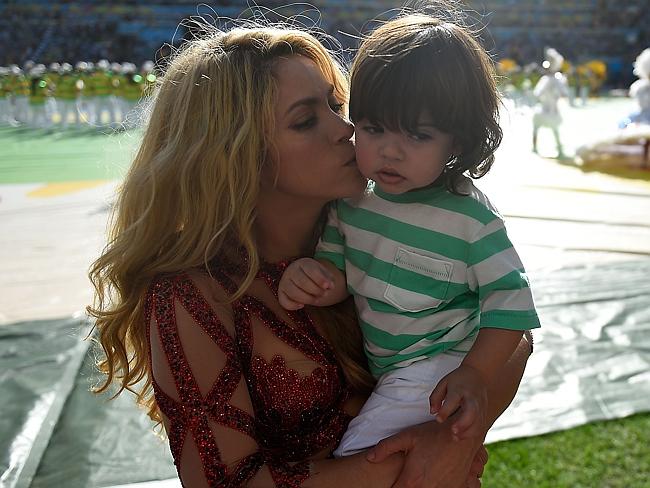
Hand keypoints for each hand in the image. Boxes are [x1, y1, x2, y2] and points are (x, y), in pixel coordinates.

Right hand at [278, 258, 333, 309]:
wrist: (303, 275)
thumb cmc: (314, 275)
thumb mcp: (323, 273)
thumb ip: (328, 278)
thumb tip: (330, 286)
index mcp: (303, 263)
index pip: (310, 270)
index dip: (320, 279)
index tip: (328, 286)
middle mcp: (291, 271)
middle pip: (302, 282)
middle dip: (315, 290)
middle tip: (324, 294)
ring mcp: (284, 282)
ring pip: (293, 292)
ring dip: (307, 299)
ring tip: (317, 299)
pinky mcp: (281, 293)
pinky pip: (284, 301)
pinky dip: (292, 305)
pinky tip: (302, 306)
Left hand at [366, 420, 485, 487]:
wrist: (463, 432)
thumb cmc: (433, 433)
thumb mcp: (407, 436)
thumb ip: (385, 448)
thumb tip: (369, 458)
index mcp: (412, 480)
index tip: (392, 483)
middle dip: (405, 487)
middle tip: (404, 478)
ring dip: (423, 486)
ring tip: (421, 476)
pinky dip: (438, 486)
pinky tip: (434, 478)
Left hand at [429, 364, 487, 440]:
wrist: (478, 374)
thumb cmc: (457, 380)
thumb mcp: (443, 383)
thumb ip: (436, 397)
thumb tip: (433, 412)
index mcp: (460, 388)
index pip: (453, 400)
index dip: (445, 411)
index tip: (438, 420)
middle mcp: (472, 397)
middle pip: (471, 411)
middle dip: (463, 423)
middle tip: (453, 431)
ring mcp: (481, 405)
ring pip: (478, 421)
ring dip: (468, 431)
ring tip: (456, 438)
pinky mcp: (485, 411)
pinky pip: (481, 424)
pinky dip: (473, 433)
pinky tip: (463, 437)